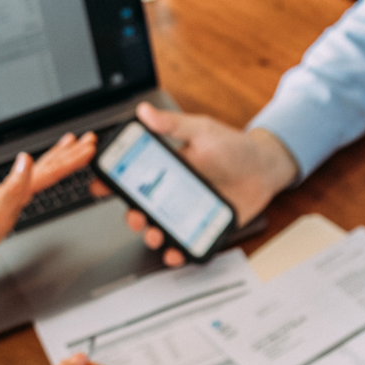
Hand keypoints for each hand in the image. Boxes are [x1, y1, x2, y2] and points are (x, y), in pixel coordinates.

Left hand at [0, 131, 96, 282]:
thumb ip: (13, 189)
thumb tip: (26, 159)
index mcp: (10, 192)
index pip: (46, 171)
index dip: (69, 160)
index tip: (88, 147)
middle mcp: (9, 190)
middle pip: (44, 167)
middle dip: (67, 153)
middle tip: (88, 139)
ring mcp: (6, 196)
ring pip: (37, 172)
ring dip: (56, 159)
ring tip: (69, 146)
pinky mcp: (3, 206)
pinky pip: (29, 184)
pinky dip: (41, 174)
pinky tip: (39, 174)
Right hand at [92, 102, 297, 267]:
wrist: (265, 168)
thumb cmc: (234, 147)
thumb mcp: (202, 131)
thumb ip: (173, 125)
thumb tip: (145, 112)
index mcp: (167, 168)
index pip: (133, 176)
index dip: (112, 182)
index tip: (98, 186)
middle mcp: (173, 191)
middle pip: (142, 208)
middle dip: (132, 216)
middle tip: (136, 217)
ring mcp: (187, 211)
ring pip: (160, 228)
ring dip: (151, 236)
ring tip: (155, 236)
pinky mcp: (203, 226)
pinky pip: (185, 242)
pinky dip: (177, 251)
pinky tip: (175, 251)